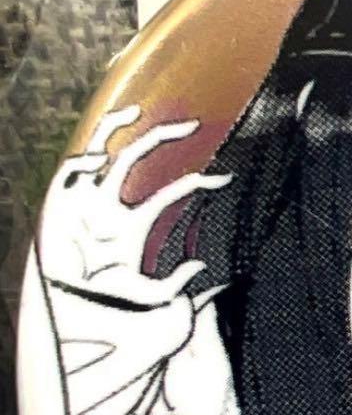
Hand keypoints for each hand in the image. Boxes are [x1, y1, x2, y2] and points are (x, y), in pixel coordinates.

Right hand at [38, 105, 229, 304]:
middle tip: (194, 125)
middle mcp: (112, 201)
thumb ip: (175, 284)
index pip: (174, 191)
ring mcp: (87, 197)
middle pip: (139, 156)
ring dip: (115, 127)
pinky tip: (99, 161)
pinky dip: (82, 161)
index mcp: (137, 220)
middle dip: (164, 136)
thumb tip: (201, 266)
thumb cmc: (105, 297)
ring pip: (103, 149)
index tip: (228, 178)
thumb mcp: (148, 293)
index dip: (201, 182)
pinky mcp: (60, 199)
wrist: (67, 302)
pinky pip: (71, 170)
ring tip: (136, 113)